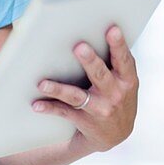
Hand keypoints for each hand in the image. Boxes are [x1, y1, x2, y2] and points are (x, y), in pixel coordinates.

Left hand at [32, 24, 138, 153]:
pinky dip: (49, 108)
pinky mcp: (84, 120)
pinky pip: (64, 112)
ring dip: (59, 89)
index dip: (119, 45)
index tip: (112, 29)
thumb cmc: (119, 96)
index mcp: (127, 80)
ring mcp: (99, 109)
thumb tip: (107, 30)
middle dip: (90, 61)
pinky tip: (36, 104)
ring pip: (77, 96)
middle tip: (79, 46)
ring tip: (43, 83)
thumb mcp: (126, 81)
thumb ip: (119, 61)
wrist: (116, 135)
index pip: (123, 60)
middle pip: (100, 75)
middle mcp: (115, 95)